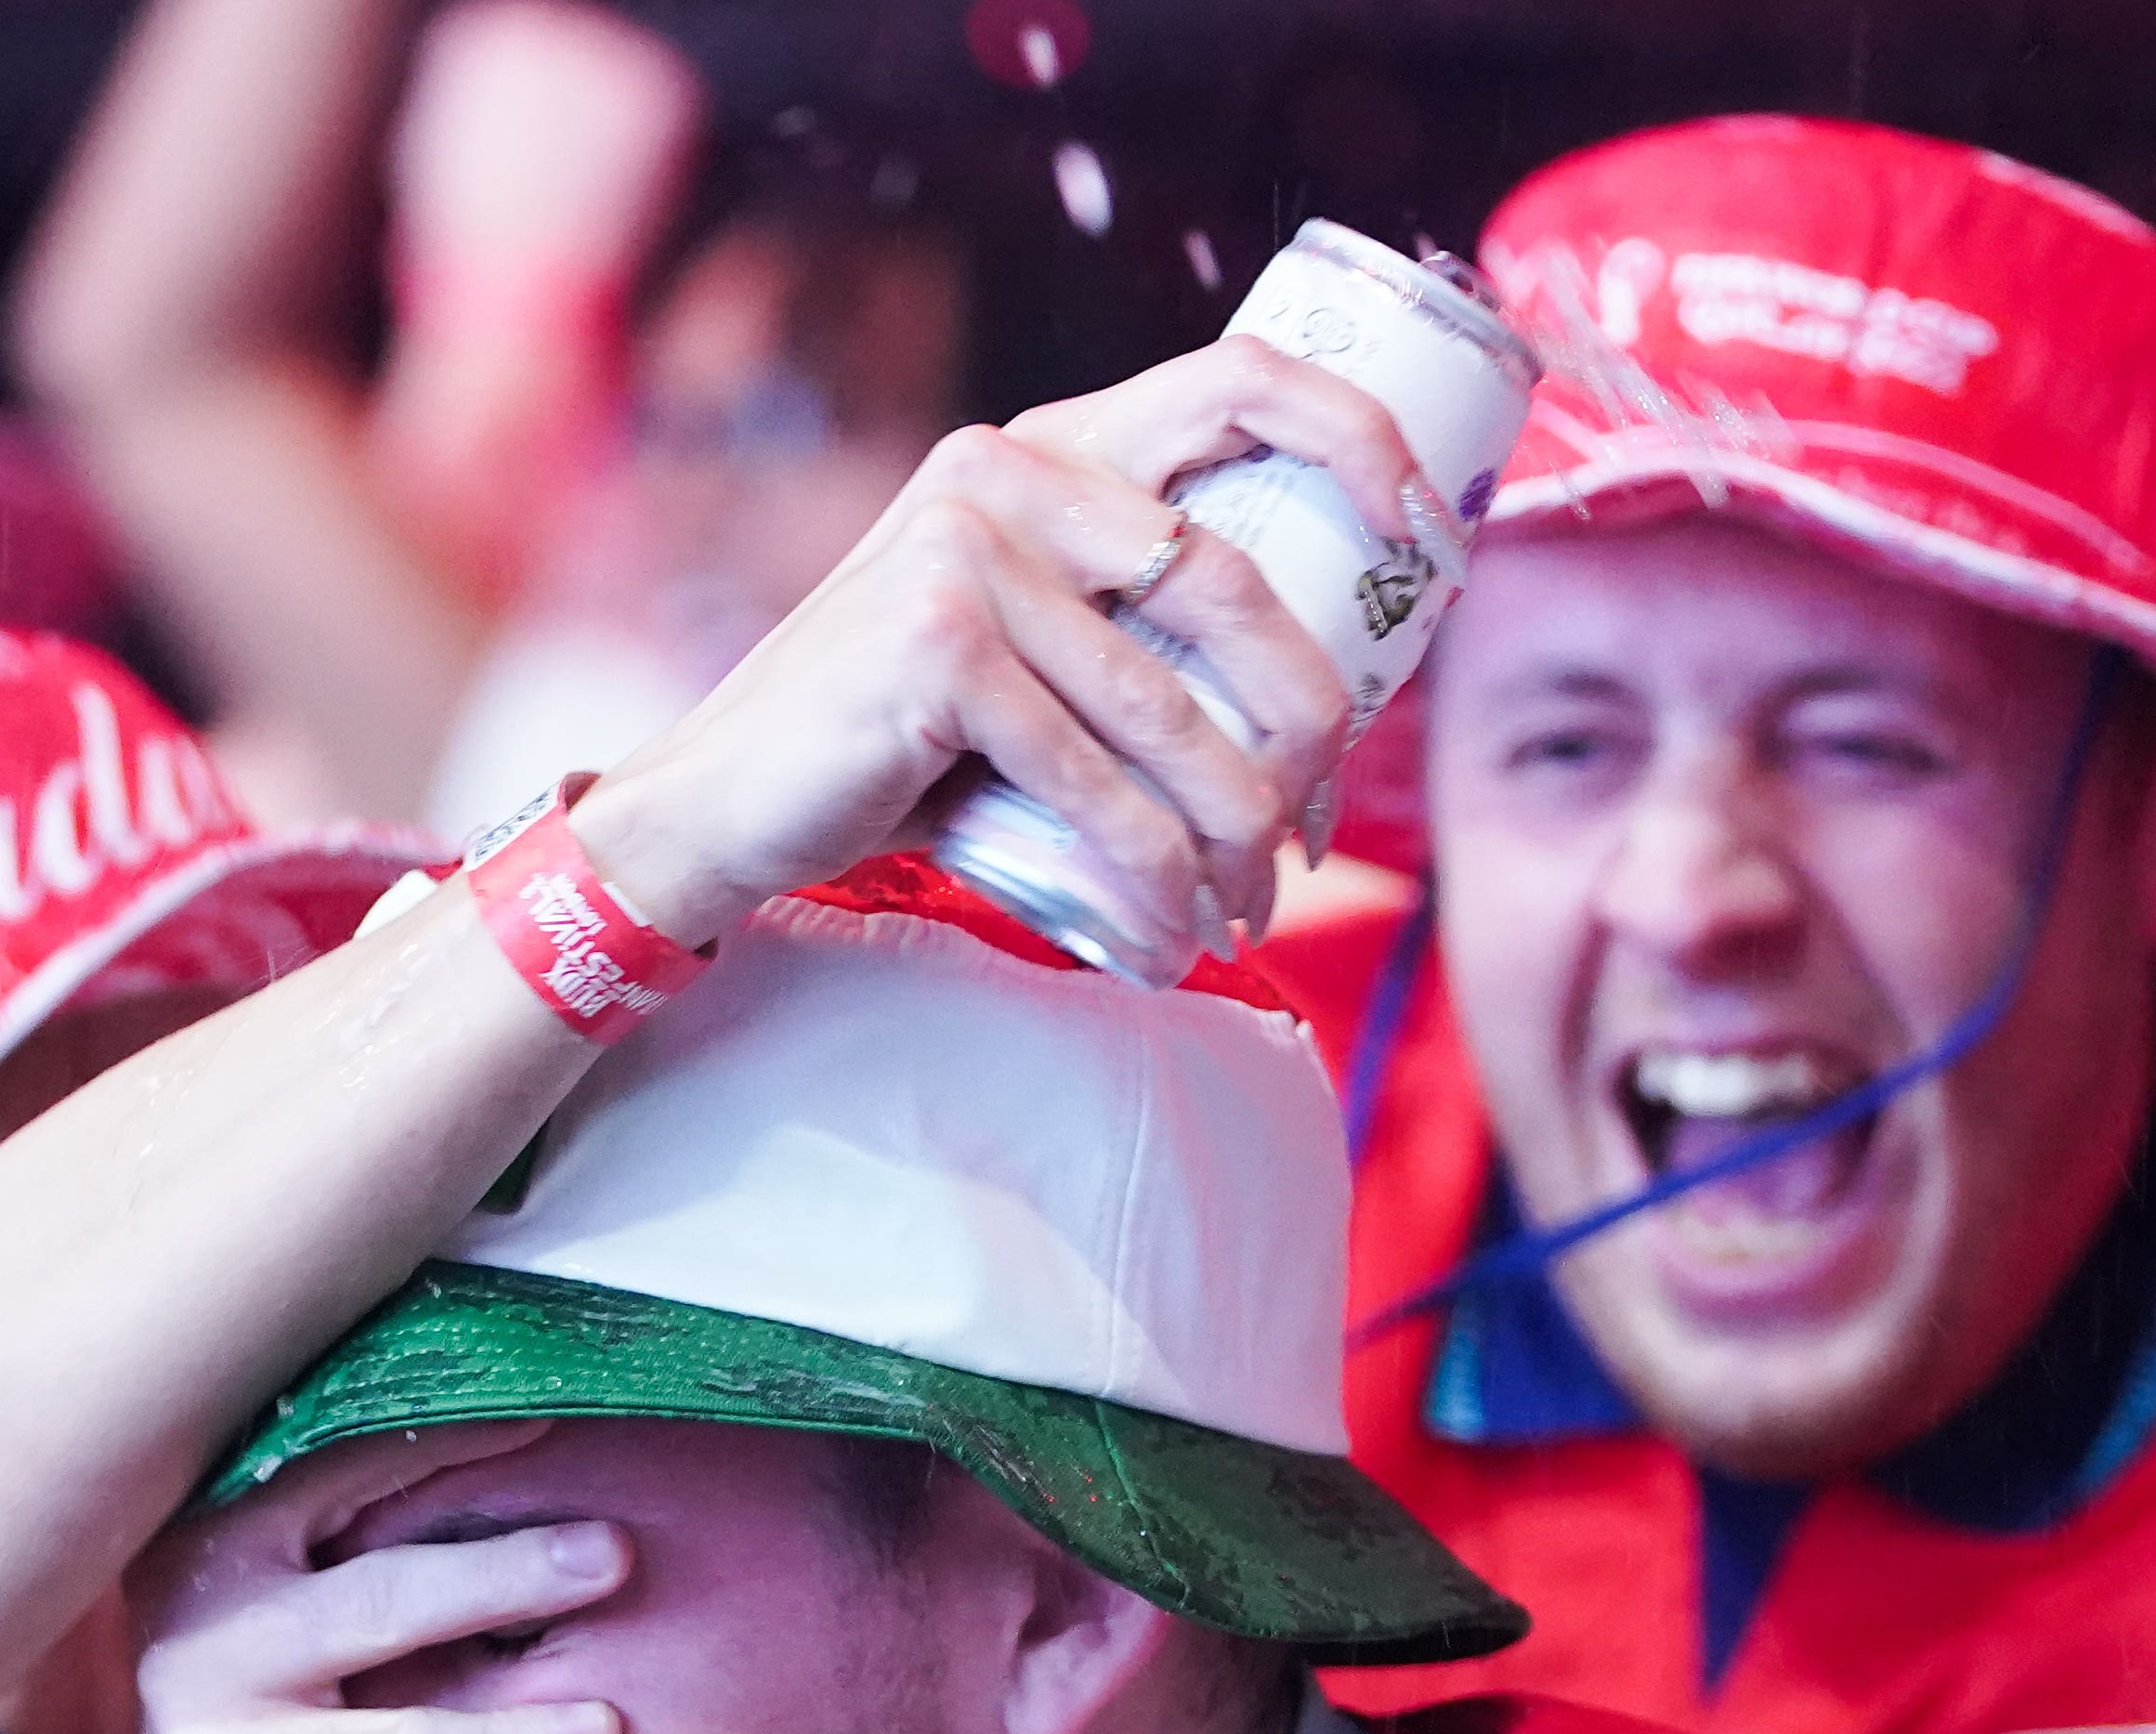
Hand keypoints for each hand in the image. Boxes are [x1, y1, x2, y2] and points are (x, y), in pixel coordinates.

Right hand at [86, 1426, 625, 1733]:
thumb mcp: (366, 1681)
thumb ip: (418, 1589)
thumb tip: (578, 1477)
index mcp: (227, 1536)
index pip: (354, 1452)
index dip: (463, 1428)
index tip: (577, 1406)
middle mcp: (197, 1592)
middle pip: (375, 1537)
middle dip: (508, 1542)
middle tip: (622, 1549)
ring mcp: (201, 1689)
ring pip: (386, 1641)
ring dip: (510, 1666)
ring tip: (611, 1713)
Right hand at [570, 337, 1426, 968]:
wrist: (722, 806)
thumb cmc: (895, 744)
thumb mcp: (1024, 648)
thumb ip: (1129, 622)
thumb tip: (1325, 694)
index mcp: (1049, 445)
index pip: (1241, 383)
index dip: (1363, 442)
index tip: (1434, 549)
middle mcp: (1010, 470)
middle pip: (1235, 580)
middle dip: (1306, 723)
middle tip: (1312, 825)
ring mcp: (967, 548)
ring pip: (1172, 710)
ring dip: (1231, 831)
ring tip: (1246, 907)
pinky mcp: (937, 645)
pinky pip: (1095, 778)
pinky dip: (1148, 871)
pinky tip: (1165, 928)